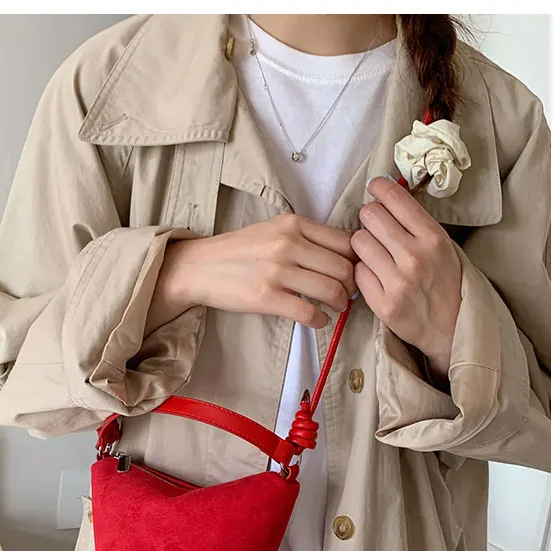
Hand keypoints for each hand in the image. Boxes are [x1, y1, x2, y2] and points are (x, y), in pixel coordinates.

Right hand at [148, 215, 356, 336]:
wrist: (200, 267)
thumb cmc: (239, 251)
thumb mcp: (273, 230)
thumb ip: (305, 238)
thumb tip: (342, 257)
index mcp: (293, 224)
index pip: (344, 242)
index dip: (356, 261)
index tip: (353, 273)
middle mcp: (288, 244)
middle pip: (343, 267)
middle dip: (352, 286)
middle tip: (347, 296)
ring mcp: (277, 271)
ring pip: (331, 289)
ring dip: (341, 304)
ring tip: (336, 308)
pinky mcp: (267, 297)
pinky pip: (308, 312)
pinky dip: (321, 320)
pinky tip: (319, 321)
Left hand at [351, 176, 462, 380]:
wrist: (450, 328)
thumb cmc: (446, 283)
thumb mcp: (443, 246)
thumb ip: (416, 224)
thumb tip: (386, 195)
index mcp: (433, 238)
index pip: (395, 199)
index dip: (379, 188)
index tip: (374, 188)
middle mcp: (414, 257)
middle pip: (370, 216)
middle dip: (370, 217)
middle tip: (375, 226)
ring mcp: (397, 282)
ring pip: (358, 242)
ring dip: (363, 245)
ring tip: (376, 253)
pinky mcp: (382, 303)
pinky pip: (357, 272)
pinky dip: (363, 272)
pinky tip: (376, 276)